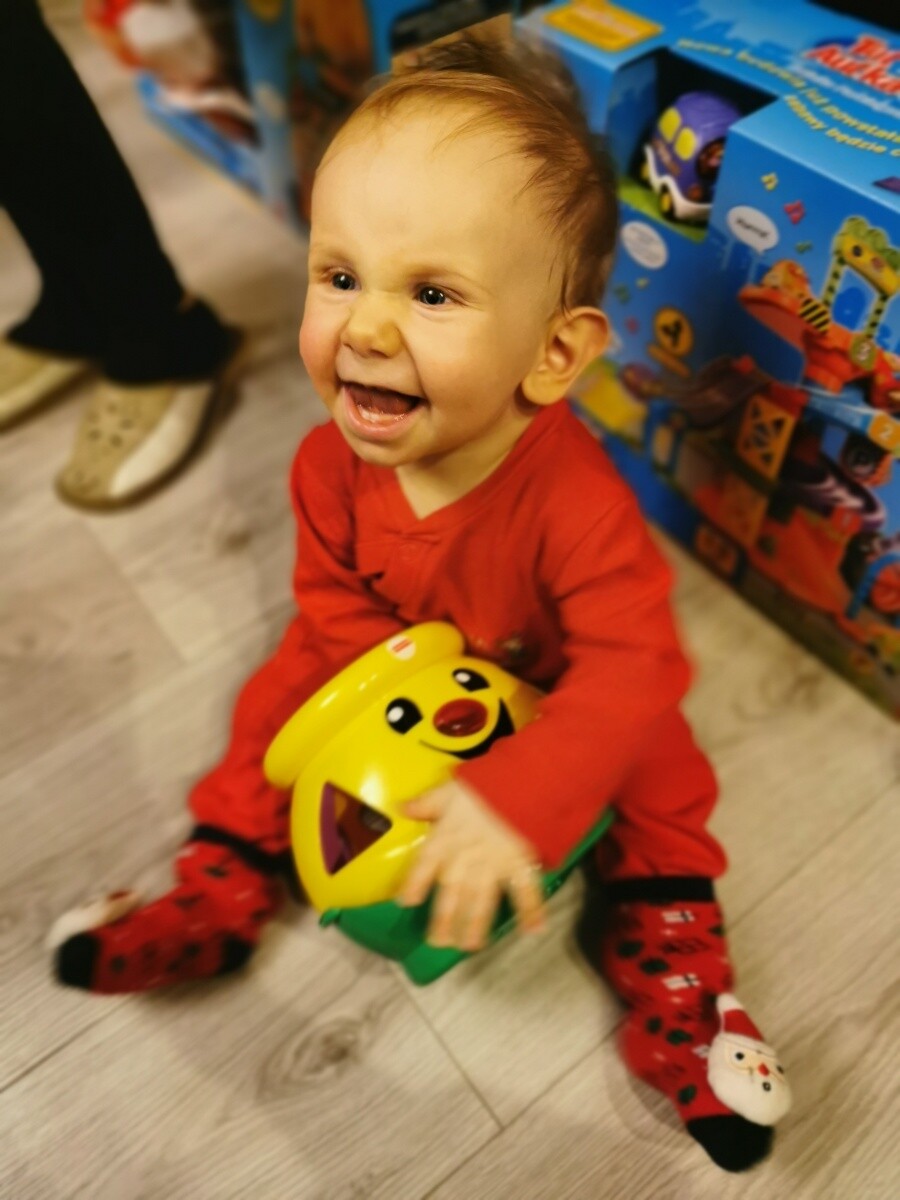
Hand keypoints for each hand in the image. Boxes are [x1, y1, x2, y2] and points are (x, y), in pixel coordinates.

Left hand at [397, 778, 545, 951]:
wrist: (521, 781)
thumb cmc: (483, 786)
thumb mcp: (449, 791)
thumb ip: (426, 803)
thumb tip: (400, 807)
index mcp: (446, 838)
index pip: (425, 864)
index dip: (414, 883)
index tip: (406, 902)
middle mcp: (466, 857)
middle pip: (452, 891)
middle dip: (444, 918)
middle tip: (439, 943)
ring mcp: (493, 864)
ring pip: (481, 898)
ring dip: (476, 923)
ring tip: (471, 945)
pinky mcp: (519, 863)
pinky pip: (525, 890)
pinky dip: (532, 910)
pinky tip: (534, 929)